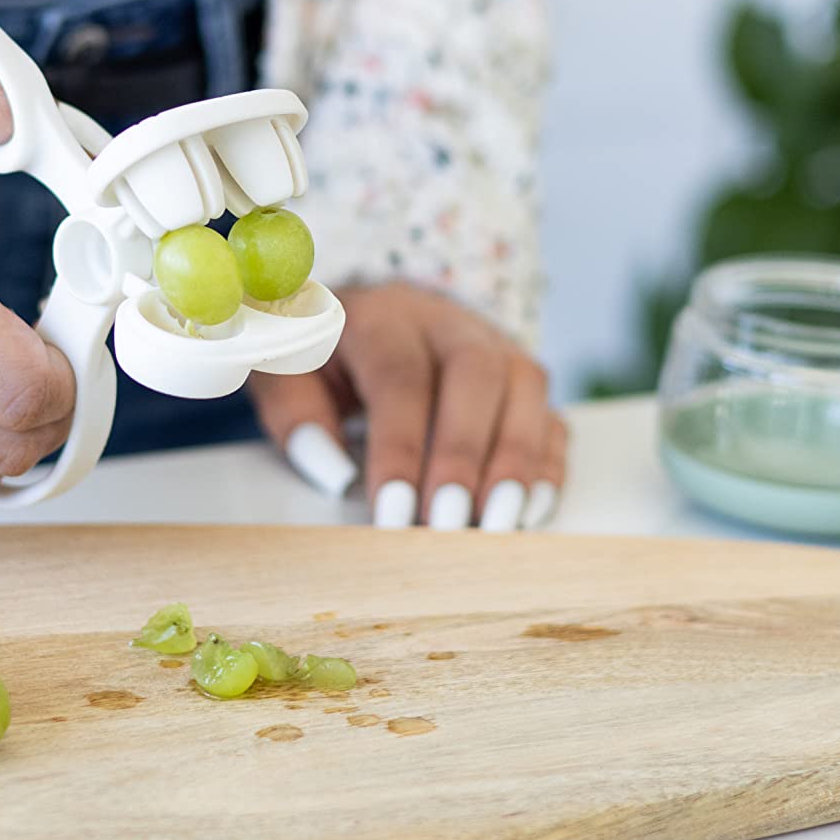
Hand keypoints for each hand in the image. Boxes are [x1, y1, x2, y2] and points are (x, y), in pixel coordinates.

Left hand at [250, 283, 566, 528]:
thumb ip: (297, 416)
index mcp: (382, 315)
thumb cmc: (323, 357)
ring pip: (525, 387)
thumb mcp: (286, 373)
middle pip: (474, 374)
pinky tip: (532, 511)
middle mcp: (448, 321)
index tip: (394, 513)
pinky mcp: (523, 379)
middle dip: (464, 454)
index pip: (400, 375)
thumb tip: (337, 474)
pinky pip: (553, 414)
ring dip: (516, 461)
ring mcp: (496, 345)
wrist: (366, 319)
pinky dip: (548, 464)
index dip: (401, 446)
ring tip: (499, 524)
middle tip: (449, 525)